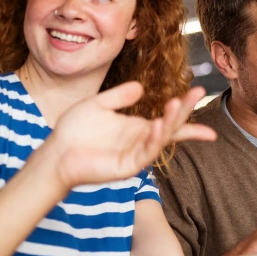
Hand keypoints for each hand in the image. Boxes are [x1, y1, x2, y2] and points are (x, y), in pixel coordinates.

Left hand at [49, 84, 215, 189]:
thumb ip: (118, 96)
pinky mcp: (127, 167)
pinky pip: (145, 153)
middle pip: (171, 126)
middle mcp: (141, 141)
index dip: (185, 107)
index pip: (167, 118)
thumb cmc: (74, 131)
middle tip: (198, 92)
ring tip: (176, 104)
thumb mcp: (97, 104)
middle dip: (185, 110)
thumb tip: (140, 87)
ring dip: (170, 123)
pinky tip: (157, 126)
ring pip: (161, 139)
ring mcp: (136, 155)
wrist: (55, 152)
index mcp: (137, 127)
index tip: (201, 91)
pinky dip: (154, 140)